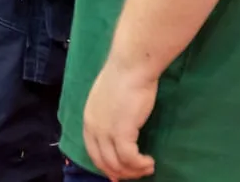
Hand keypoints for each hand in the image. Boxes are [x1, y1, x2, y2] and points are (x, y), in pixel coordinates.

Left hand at [82, 58, 157, 178]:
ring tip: (148, 166)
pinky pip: (130, 159)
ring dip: (134, 170)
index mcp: (88, 119)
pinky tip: (150, 161)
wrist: (130, 67)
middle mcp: (93, 127)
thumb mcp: (109, 101)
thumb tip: (118, 133)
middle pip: (104, 162)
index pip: (93, 152)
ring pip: (117, 164)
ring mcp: (105, 130)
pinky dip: (140, 164)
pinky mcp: (121, 132)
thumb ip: (110, 117)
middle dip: (122, 172)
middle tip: (139, 172)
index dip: (106, 166)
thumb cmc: (124, 79)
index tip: (120, 173)